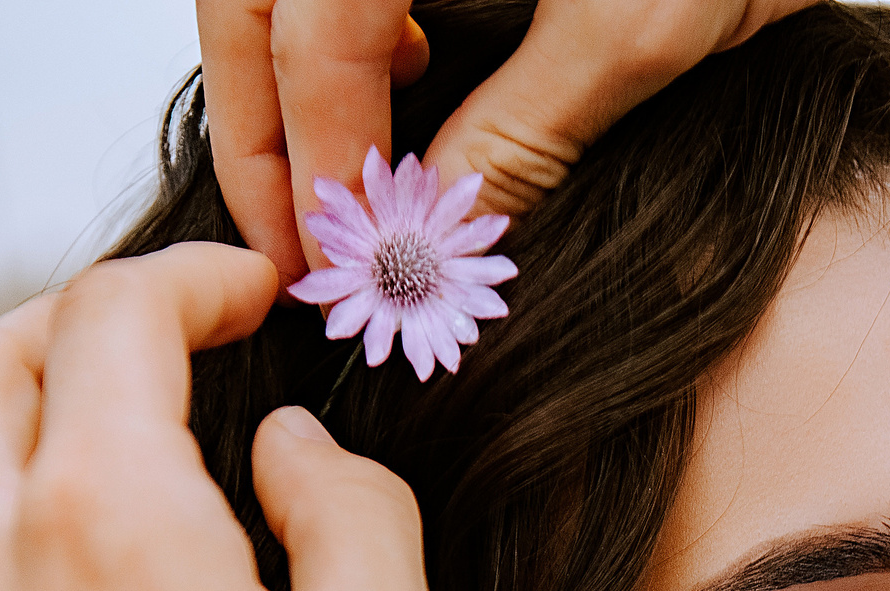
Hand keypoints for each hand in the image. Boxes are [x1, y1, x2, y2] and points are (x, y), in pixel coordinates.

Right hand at [200, 0, 819, 276]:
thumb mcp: (638, 23)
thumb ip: (523, 129)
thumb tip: (434, 236)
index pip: (308, 37)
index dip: (313, 163)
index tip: (338, 264)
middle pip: (251, 0)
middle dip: (263, 125)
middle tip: (303, 241)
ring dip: (296, 75)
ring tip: (353, 173)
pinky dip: (349, 27)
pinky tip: (409, 75)